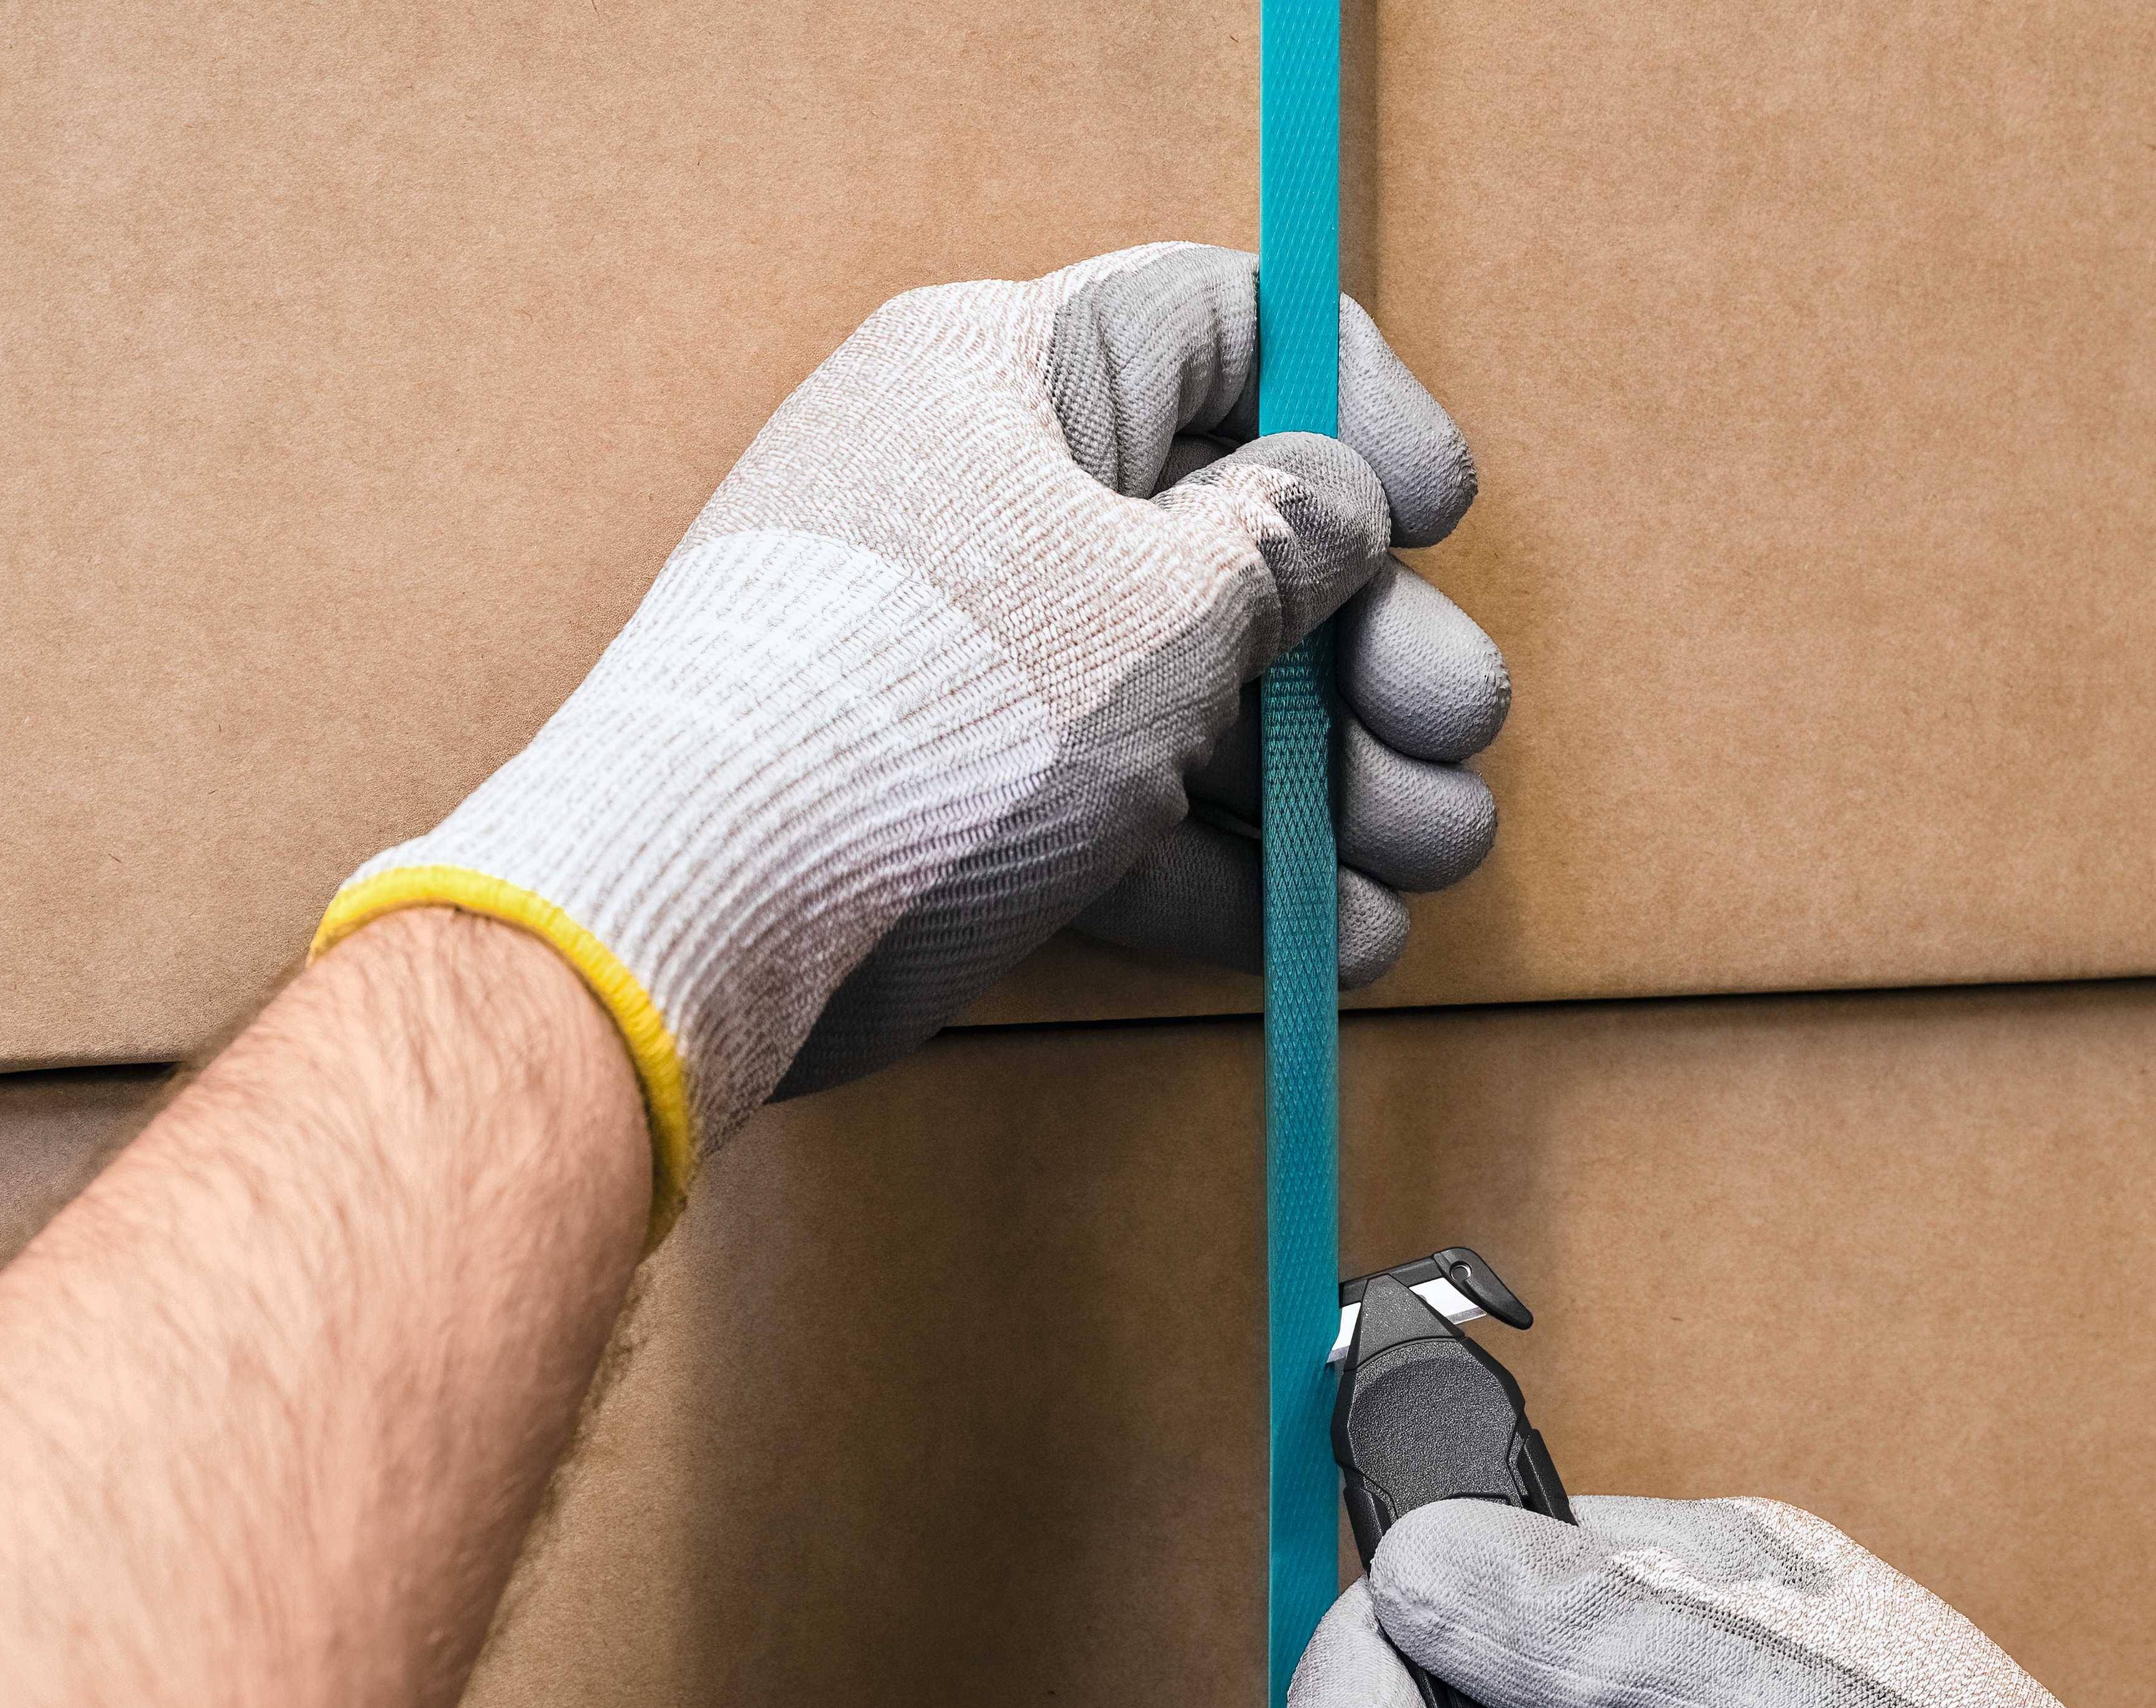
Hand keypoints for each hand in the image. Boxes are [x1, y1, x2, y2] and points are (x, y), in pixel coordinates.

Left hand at [321, 242, 1504, 1223]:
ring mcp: (965, 658)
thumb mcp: (1162, 603)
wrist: (696, 911)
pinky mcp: (950, 800)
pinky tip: (1337, 934)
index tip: (1440, 511)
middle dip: (1370, 647)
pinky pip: (1120, 817)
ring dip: (1327, 783)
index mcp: (1010, 374)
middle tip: (1459, 727)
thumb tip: (1334, 504)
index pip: (1219, 325)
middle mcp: (982, 495)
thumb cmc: (930, 708)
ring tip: (1431, 854)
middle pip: (1227, 539)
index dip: (1354, 404)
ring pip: (1187, 698)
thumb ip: (1282, 540)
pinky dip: (1228, 873)